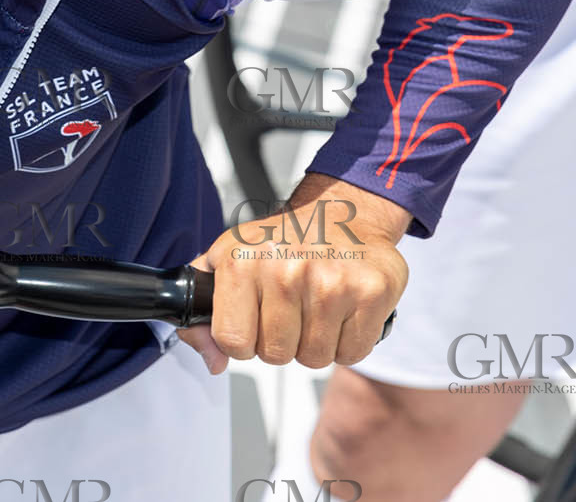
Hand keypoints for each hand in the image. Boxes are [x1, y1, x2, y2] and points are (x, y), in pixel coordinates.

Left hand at [178, 175, 409, 372]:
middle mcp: (286, 271)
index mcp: (243, 262)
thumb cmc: (282, 241)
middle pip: (276, 355)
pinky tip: (341, 312)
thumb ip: (204, 309)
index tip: (253, 324)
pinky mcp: (371, 293)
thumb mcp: (227, 260)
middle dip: (281, 342)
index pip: (233, 342)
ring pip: (315, 358)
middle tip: (290, 311)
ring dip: (315, 343)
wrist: (340, 213)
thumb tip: (213, 362)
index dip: (243, 342)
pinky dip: (347, 342)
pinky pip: (352, 353)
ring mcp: (332, 283)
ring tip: (315, 308)